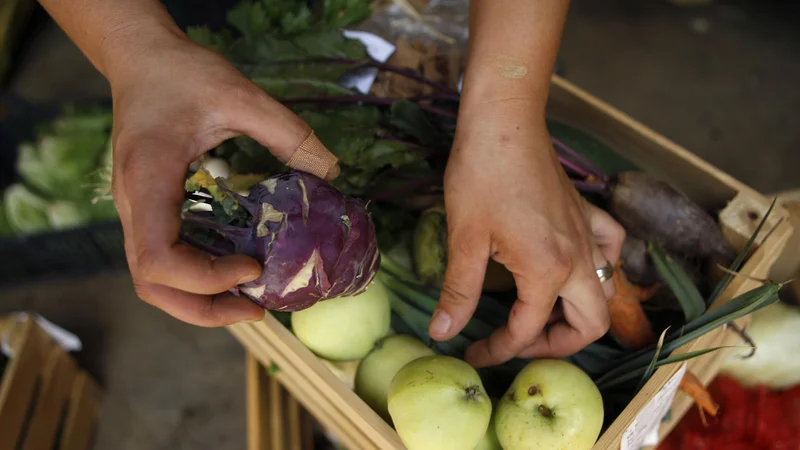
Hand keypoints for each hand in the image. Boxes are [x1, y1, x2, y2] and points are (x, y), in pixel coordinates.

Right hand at [107, 32, 338, 325]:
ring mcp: (135, 209)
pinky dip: (195, 276)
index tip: (252, 269)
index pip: (158, 258)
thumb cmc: (183, 72)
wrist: (141, 57)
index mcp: (147, 179)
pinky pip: (162, 257)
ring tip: (249, 300)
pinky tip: (233, 269)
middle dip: (203, 308)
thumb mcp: (240, 94)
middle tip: (257, 310)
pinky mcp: (147, 208)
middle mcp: (132, 204)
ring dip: (198, 299)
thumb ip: (288, 132)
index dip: (204, 279)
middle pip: (150, 283)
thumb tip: (333, 172)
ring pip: (151, 278)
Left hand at [429, 102, 624, 367]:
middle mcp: (580, 258)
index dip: (498, 350)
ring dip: (579, 312)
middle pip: (591, 324)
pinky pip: (611, 248)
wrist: (504, 122)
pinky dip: (601, 266)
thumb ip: (459, 292)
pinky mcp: (586, 214)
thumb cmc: (481, 175)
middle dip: (556, 344)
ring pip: (605, 291)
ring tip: (541, 313)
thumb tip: (442, 332)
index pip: (527, 329)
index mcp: (548, 271)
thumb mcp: (465, 240)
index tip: (472, 352)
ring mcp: (589, 234)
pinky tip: (573, 265)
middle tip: (517, 340)